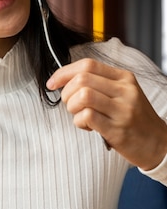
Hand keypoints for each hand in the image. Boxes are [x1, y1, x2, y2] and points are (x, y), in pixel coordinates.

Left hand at [46, 58, 166, 169]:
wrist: (159, 143)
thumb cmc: (135, 119)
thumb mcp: (123, 94)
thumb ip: (100, 84)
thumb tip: (66, 79)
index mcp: (124, 78)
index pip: (88, 65)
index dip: (64, 72)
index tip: (52, 83)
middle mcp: (125, 91)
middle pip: (82, 79)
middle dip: (66, 93)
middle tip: (70, 105)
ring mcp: (122, 110)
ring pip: (83, 96)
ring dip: (72, 107)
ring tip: (79, 115)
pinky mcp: (117, 129)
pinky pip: (87, 117)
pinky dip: (79, 122)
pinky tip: (88, 126)